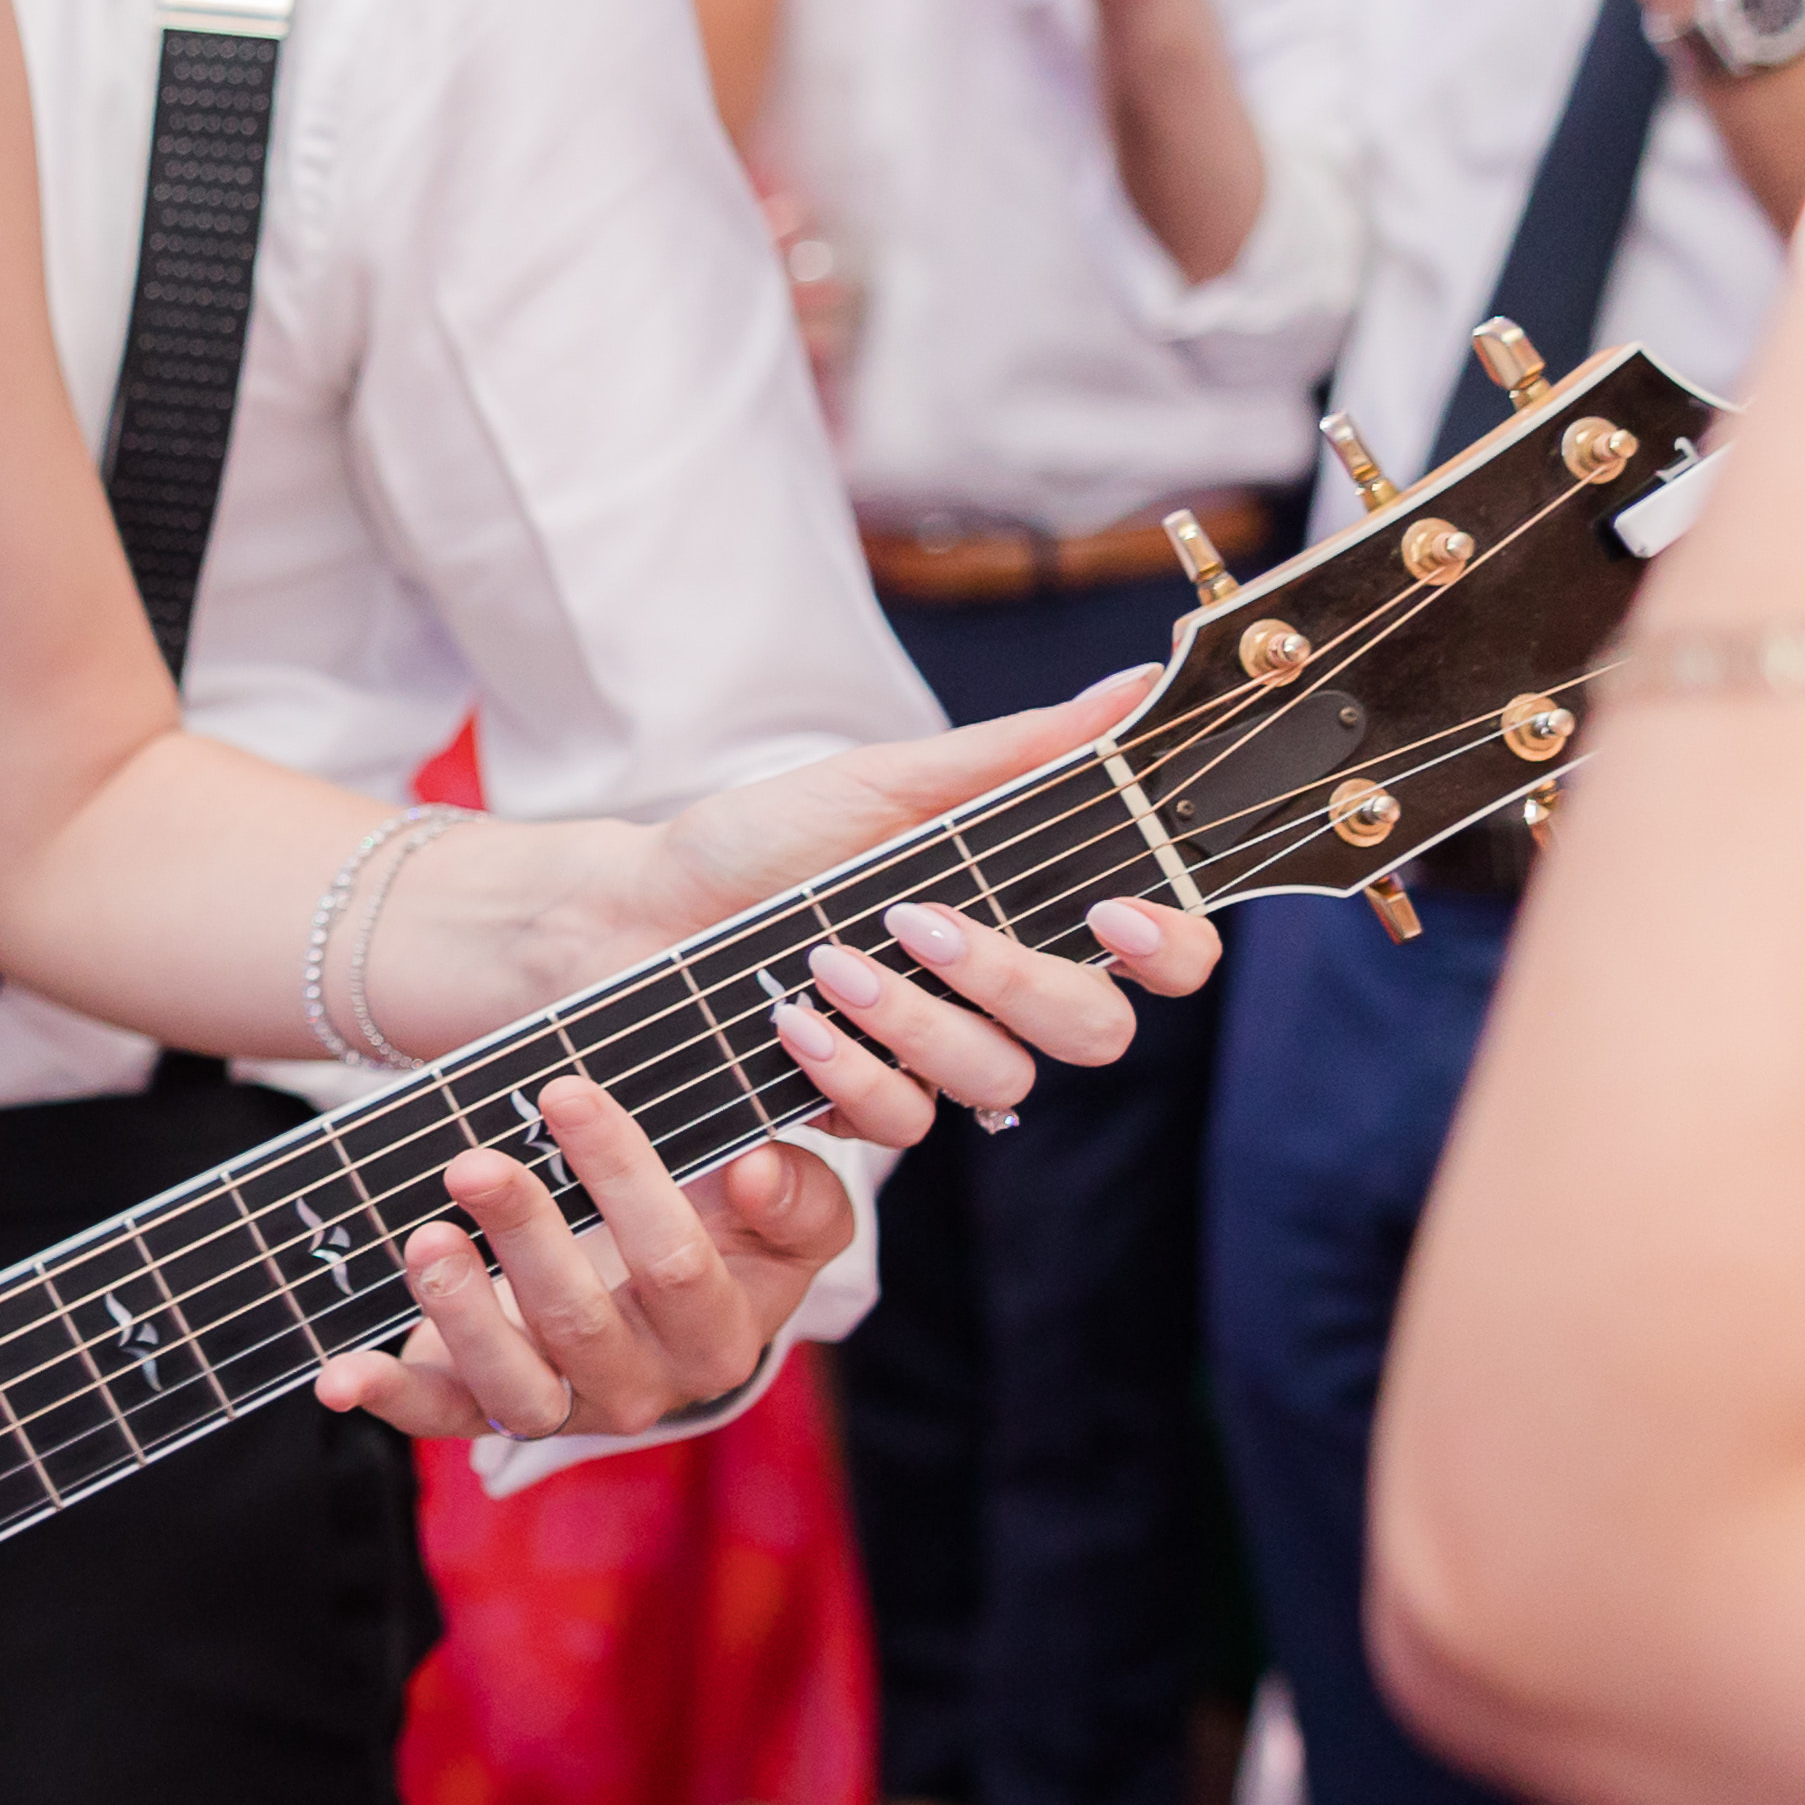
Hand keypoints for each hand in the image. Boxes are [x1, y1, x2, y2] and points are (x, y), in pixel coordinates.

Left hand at [310, 1077, 866, 1443]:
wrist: (675, 1309)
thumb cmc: (726, 1235)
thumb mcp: (785, 1216)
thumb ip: (795, 1197)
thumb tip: (756, 1171)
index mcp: (720, 1334)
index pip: (675, 1262)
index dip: (622, 1177)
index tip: (565, 1092)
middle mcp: (644, 1386)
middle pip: (581, 1321)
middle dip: (524, 1234)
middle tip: (473, 1161)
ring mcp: (561, 1403)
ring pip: (512, 1384)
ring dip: (460, 1313)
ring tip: (424, 1239)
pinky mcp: (486, 1409)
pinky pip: (437, 1417)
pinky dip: (384, 1398)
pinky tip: (337, 1375)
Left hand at [582, 673, 1221, 1078]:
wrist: (635, 912)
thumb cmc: (760, 840)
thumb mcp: (881, 780)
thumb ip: (1011, 752)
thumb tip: (1136, 682)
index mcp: (1023, 905)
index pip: (1157, 949)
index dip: (1169, 945)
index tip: (1114, 912)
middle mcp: (998, 992)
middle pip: (1096, 1029)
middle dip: (1018, 984)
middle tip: (925, 926)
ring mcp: (937, 1056)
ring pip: (1000, 1080)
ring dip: (919, 1024)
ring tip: (828, 964)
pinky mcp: (866, 1106)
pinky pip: (906, 1122)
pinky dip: (853, 1072)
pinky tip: (795, 1025)